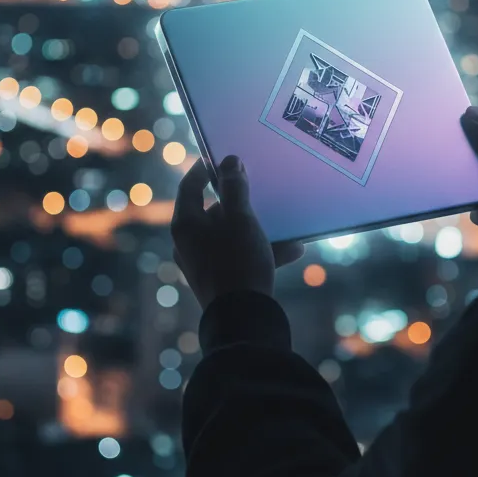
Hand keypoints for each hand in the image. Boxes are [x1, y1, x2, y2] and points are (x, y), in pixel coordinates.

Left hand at [171, 155, 304, 310]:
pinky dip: (261, 251)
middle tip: (259, 191)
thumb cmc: (237, 261)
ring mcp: (202, 263)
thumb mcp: (240, 218)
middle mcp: (188, 243)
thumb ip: (235, 187)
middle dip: (242, 203)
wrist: (243, 318)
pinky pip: (240, 256)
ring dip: (258, 229)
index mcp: (185, 225)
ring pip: (232, 235)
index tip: (223, 158)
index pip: (190, 186)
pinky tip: (292, 251)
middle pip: (214, 212)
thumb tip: (230, 162)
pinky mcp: (219, 280)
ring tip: (285, 226)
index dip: (206, 169)